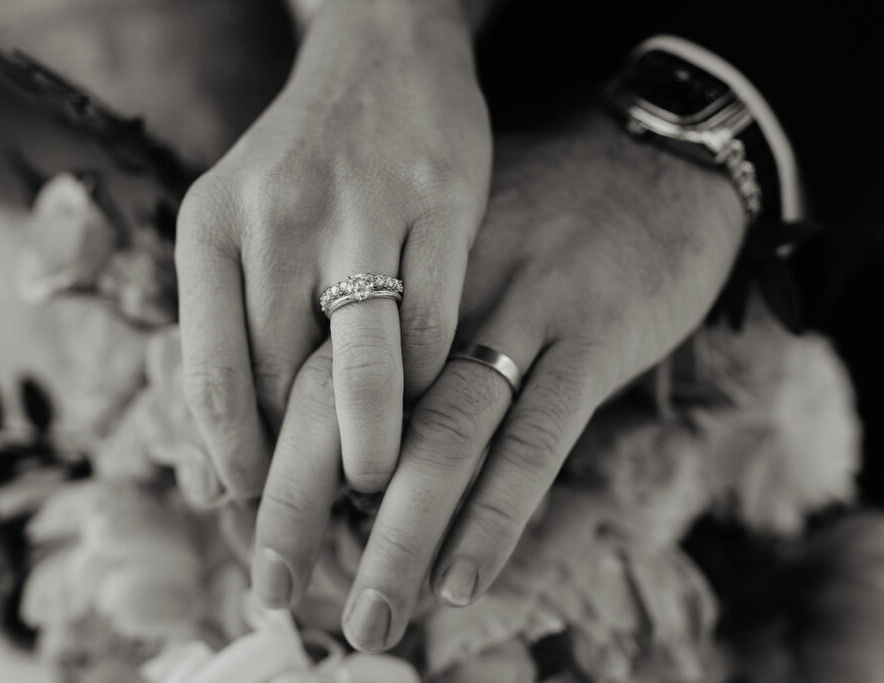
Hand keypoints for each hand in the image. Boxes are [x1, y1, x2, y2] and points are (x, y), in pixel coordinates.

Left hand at [176, 0, 490, 499]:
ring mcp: (362, 209)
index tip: (255, 495)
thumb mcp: (237, 223)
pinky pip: (432, 326)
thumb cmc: (303, 165)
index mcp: (210, 227)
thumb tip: (233, 450)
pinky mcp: (441, 205)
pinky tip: (418, 393)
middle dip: (303, 461)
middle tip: (321, 497)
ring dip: (370, 443)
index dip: (233, 457)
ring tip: (374, 476)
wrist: (382, 59)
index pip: (214, 377)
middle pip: (283, 383)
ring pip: (362, 368)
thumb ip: (231, 323)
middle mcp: (276, 218)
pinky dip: (424, 380)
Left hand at [254, 108, 746, 650]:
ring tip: (367, 616)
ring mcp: (518, 310)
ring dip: (398, 537)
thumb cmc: (539, 216)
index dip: (269, 456)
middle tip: (271, 589)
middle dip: (301, 506)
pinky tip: (461, 578)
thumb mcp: (447, 252)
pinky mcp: (592, 335)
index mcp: (392, 270)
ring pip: (442, 437)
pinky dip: (495, 515)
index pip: (303, 371)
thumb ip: (395, 325)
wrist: (652, 149)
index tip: (247, 532)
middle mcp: (439, 291)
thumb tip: (337, 418)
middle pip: (350, 409)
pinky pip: (536, 440)